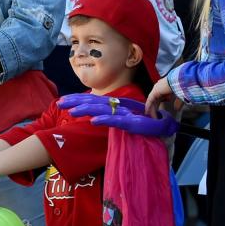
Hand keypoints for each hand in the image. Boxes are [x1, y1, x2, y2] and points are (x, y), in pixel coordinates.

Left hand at [60, 93, 177, 135]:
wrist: (165, 126)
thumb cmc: (146, 122)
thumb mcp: (125, 119)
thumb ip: (112, 116)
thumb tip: (95, 117)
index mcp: (116, 105)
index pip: (93, 100)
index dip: (78, 99)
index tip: (63, 100)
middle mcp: (119, 107)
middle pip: (94, 102)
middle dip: (75, 102)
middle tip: (59, 103)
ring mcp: (125, 114)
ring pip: (102, 110)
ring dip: (86, 109)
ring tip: (72, 111)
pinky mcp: (133, 123)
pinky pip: (117, 121)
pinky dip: (105, 120)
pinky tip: (93, 121)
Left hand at [146, 76, 179, 116]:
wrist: (180, 81)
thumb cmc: (182, 86)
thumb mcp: (180, 96)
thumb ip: (178, 103)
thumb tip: (177, 109)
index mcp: (166, 86)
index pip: (161, 96)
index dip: (160, 103)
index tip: (160, 110)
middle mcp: (159, 86)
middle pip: (155, 99)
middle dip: (155, 107)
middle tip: (155, 115)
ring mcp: (156, 89)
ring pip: (152, 100)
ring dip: (152, 109)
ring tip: (152, 116)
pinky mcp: (154, 92)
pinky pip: (150, 101)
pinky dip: (149, 107)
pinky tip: (148, 112)